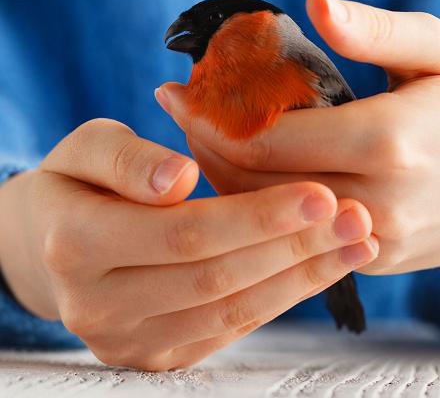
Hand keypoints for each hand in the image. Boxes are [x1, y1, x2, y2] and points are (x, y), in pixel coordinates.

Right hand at [0, 118, 375, 369]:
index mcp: (74, 243)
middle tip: (353, 218)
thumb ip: (127, 160)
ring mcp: (128, 337)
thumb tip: (179, 178)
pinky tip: (317, 269)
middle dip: (292, 247)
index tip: (318, 192)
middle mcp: (96, 303)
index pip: (182, 233)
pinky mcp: (156, 352)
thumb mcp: (88, 149)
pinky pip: (228, 329)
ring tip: (352, 243)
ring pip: (230, 311)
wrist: (52, 238)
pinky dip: (279, 298)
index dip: (255, 216)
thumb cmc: (76, 183)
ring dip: (299, 277)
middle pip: (214, 277)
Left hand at [156, 0, 439, 275]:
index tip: (173, 94)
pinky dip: (257, 206)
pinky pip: (289, 236)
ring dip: (223, 177)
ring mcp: (367, 239)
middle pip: (250, 182)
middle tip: (181, 115)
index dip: (206, 116)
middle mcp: (372, 200)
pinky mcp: (366, 258)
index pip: (260, 138)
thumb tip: (315, 2)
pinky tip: (242, 176)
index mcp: (384, 142)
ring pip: (263, 216)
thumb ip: (377, 31)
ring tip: (202, 141)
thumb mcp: (438, 52)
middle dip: (204, 146)